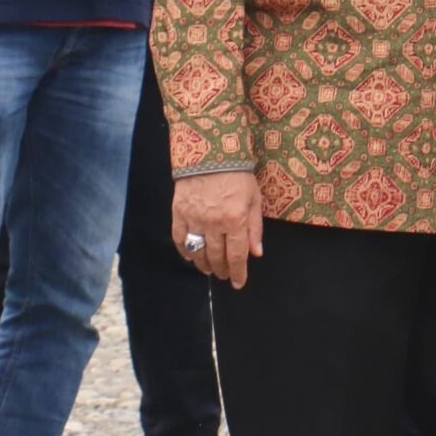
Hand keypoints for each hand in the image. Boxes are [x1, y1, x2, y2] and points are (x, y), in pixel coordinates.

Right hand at [171, 170, 262, 286]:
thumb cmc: (237, 174)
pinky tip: (190, 257)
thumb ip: (254, 227)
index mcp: (234, 219)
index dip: (238, 272)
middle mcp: (213, 223)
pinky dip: (185, 251)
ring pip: (198, 251)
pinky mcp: (178, 212)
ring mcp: (194, 219)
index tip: (238, 283)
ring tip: (210, 269)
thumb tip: (256, 253)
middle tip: (225, 275)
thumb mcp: (254, 198)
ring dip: (204, 264)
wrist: (210, 152)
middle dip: (222, 270)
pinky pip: (179, 239)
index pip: (236, 255)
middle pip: (216, 256)